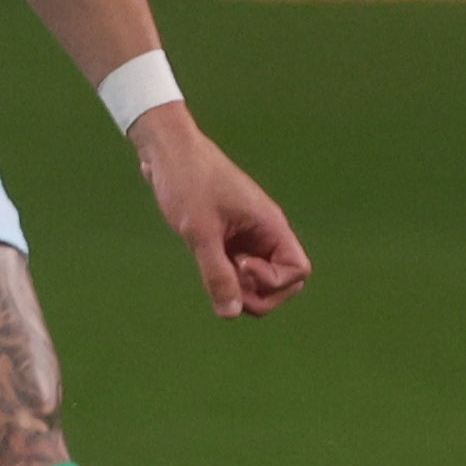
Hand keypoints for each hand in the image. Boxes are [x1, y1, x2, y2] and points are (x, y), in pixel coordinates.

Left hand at [131, 107, 311, 319]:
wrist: (167, 151)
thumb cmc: (187, 182)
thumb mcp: (200, 232)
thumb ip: (217, 274)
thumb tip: (231, 313)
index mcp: (270, 225)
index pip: (297, 270)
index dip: (272, 282)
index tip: (239, 265)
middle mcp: (264, 232)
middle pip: (284, 282)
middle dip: (259, 294)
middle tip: (226, 281)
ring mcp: (247, 236)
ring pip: (259, 279)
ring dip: (240, 287)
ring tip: (212, 272)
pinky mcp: (228, 237)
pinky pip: (238, 269)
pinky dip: (225, 275)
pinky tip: (204, 261)